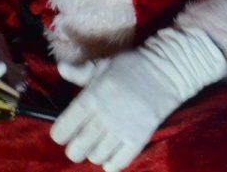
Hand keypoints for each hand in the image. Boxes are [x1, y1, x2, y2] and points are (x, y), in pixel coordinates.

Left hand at [52, 28, 225, 171]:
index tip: (64, 131)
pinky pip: (118, 163)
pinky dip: (112, 163)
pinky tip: (111, 154)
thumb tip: (61, 68)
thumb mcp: (104, 64)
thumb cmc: (132, 64)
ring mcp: (122, 129)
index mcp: (92, 96)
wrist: (166, 69)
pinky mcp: (139, 138)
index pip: (63, 129)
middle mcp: (104, 116)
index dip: (60, 134)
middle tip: (81, 140)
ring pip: (95, 157)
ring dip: (94, 153)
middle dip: (75, 148)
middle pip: (76, 150)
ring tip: (99, 143)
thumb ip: (81, 72)